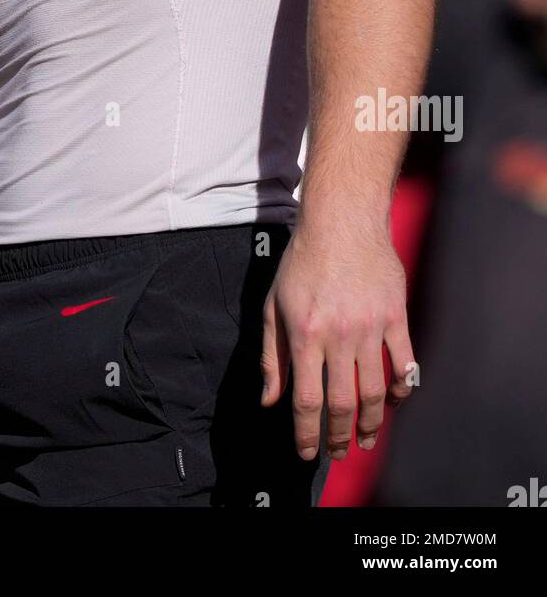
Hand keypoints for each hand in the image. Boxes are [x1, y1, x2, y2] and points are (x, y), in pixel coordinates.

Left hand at [261, 226, 414, 461]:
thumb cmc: (303, 262)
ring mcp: (370, 326)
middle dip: (340, 436)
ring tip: (365, 438)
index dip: (307, 434)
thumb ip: (271, 356)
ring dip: (371, 423)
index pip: (306, 399)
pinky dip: (401, 389)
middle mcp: (339, 335)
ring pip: (375, 391)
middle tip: (339, 452)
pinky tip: (393, 402)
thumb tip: (269, 401)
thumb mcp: (274, 306)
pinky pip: (405, 364)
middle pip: (343, 403)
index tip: (308, 453)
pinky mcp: (396, 315)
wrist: (342, 221)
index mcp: (305, 334)